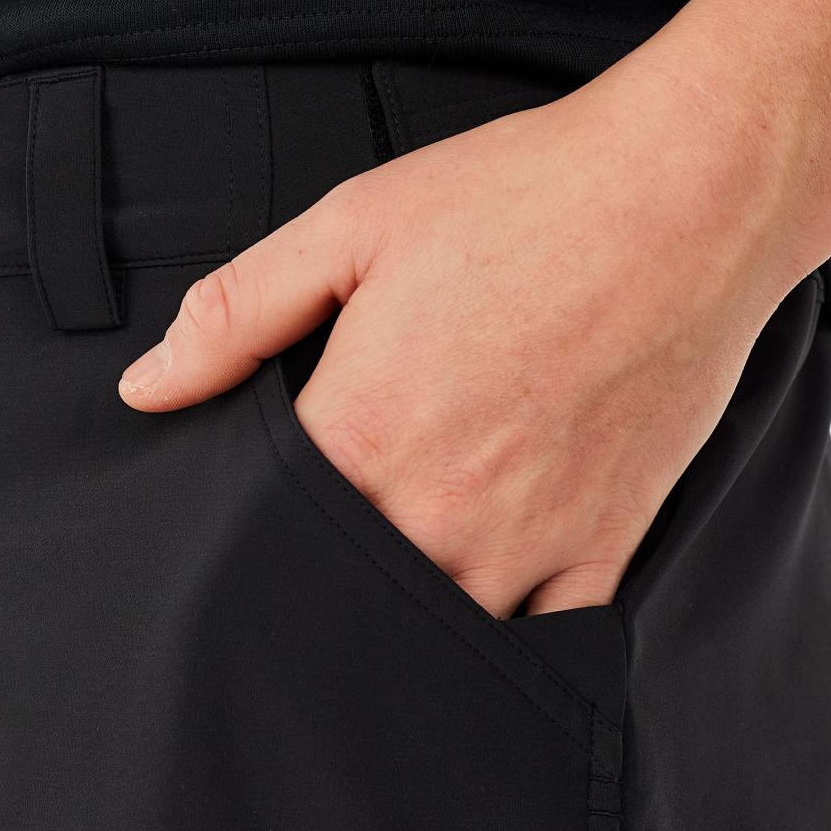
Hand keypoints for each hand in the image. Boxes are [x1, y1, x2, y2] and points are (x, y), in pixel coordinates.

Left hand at [118, 66, 802, 616]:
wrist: (686, 193)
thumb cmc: (519, 198)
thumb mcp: (349, 228)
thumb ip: (237, 314)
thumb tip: (144, 388)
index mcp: (364, 431)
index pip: (262, 530)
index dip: (235, 533)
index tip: (225, 529)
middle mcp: (441, 506)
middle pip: (341, 591)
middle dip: (308, 581)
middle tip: (293, 561)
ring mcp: (530, 537)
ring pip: (434, 629)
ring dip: (397, 617)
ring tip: (374, 586)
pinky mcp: (607, 542)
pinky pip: (546, 638)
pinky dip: (504, 636)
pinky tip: (472, 616)